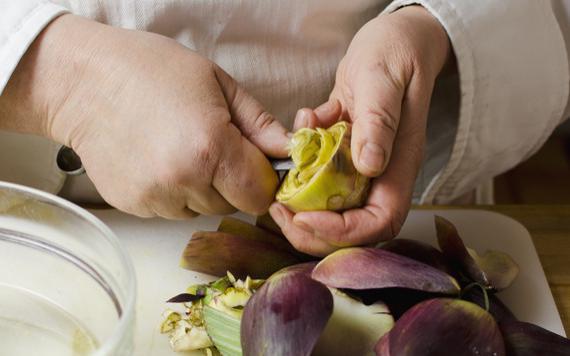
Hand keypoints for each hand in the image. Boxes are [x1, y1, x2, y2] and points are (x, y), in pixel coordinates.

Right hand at [0, 15, 288, 217]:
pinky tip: (159, 160)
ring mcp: (155, 197)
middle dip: (234, 182)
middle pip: (233, 205)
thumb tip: (288, 152)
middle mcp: (184, 180)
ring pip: (202, 210)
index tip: (256, 164)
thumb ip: (260, 123)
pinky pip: (172, 210)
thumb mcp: (217, 82)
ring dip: (203, 189)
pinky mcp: (134, 206)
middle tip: (214, 147)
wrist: (84, 82)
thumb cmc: (151, 71)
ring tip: (181, 149)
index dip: (264, 181)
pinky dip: (175, 192)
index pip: (260, 194)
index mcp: (212, 147)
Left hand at [269, 6, 450, 254]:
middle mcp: (383, 173)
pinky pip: (321, 178)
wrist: (394, 41)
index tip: (304, 216)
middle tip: (280, 211)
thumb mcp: (383, 79)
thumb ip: (378, 120)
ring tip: (278, 192)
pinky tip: (296, 140)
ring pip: (335, 209)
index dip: (343, 230)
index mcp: (400, 164)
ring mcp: (363, 166)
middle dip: (315, 231)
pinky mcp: (344, 154)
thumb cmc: (395, 54)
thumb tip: (369, 164)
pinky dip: (301, 170)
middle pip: (355, 228)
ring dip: (303, 207)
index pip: (379, 220)